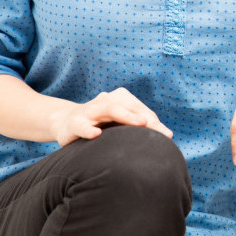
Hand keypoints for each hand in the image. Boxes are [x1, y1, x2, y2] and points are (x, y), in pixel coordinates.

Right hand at [53, 87, 172, 145]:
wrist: (66, 122)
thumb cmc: (101, 125)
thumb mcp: (120, 124)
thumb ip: (139, 128)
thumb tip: (168, 137)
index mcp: (120, 99)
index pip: (141, 110)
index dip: (155, 122)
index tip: (168, 136)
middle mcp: (106, 100)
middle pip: (129, 107)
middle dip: (146, 119)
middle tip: (160, 132)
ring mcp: (90, 110)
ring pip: (109, 109)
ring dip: (126, 115)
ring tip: (141, 123)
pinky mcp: (75, 122)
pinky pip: (82, 125)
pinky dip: (89, 129)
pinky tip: (96, 134)